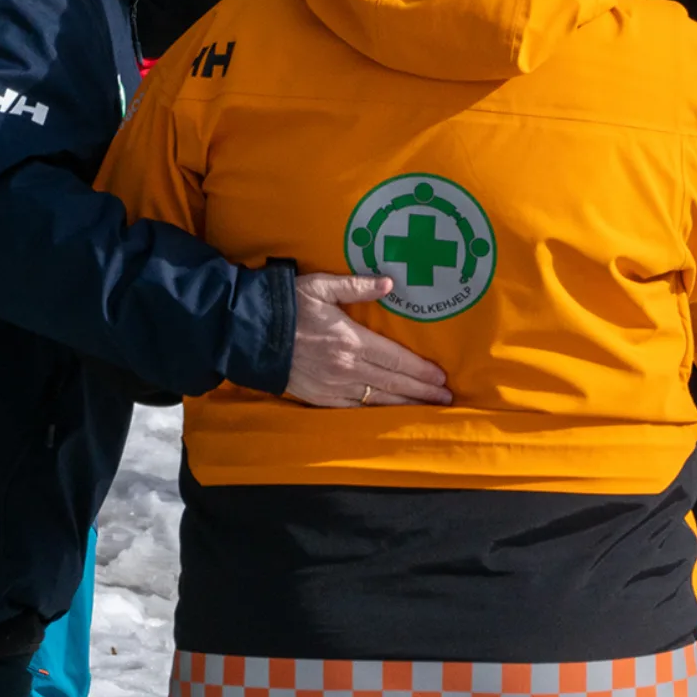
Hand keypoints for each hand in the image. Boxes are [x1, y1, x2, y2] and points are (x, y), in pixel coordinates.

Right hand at [286, 273, 450, 407]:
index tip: (441, 377)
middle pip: (393, 383)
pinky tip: (391, 413)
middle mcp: (346, 367)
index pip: (395, 358)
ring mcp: (333, 387)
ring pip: (377, 400)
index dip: (420, 370)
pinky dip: (376, 412)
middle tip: (445, 398)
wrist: (251, 334)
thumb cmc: (288, 306)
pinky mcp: (320, 398)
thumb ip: (357, 286)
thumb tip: (389, 283)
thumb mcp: (321, 286)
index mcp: (350, 340)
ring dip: (405, 405)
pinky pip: (355, 409)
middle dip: (422, 391)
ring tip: (428, 408)